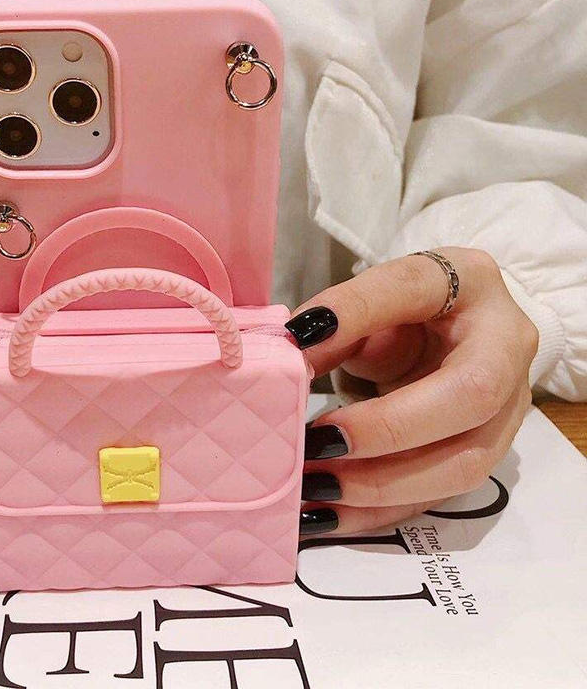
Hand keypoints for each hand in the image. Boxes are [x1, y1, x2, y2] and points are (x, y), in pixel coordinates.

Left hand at [287, 247, 537, 535]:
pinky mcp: (486, 456)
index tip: (298, 339)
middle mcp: (505, 346)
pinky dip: (377, 512)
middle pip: (468, 396)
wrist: (457, 332)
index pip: (412, 287)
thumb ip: (335, 323)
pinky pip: (438, 496)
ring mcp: (508, 409)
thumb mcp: (371, 300)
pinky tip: (326, 516)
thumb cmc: (409, 310)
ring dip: (380, 486)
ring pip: (463, 464)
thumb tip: (289, 355)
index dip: (356, 312)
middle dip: (387, 429)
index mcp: (471, 282)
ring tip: (312, 488)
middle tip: (316, 442)